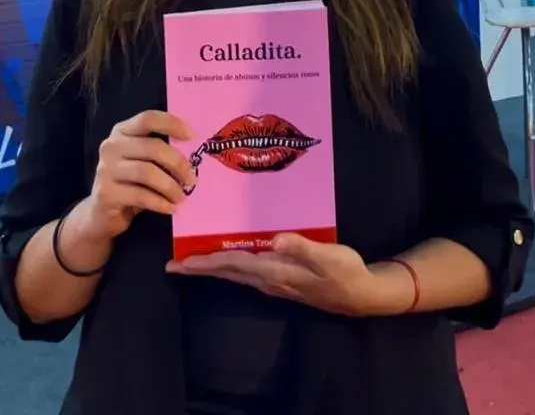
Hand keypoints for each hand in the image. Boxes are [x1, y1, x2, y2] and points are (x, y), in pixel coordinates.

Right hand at [84, 110, 194, 240]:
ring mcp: (106, 169)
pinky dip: (161, 203)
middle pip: (152, 147)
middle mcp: (111, 146)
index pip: (148, 119)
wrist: (100, 214)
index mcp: (122, 131)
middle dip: (178, 163)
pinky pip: (141, 196)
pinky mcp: (106, 193)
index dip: (172, 124)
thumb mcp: (141, 162)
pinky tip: (171, 208)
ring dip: (170, 187)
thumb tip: (192, 154)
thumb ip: (158, 153)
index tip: (192, 136)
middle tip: (192, 179)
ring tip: (181, 197)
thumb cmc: (129, 183)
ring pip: (147, 172)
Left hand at [168, 234, 396, 316]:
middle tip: (173, 265)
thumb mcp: (328, 256)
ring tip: (194, 260)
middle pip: (227, 272)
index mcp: (274, 271)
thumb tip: (274, 240)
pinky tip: (230, 257)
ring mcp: (275, 282)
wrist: (360, 295)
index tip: (179, 262)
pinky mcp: (282, 279)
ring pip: (235, 273)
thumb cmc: (344, 272)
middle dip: (200, 268)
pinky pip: (247, 272)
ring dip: (213, 267)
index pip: (232, 264)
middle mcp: (269, 279)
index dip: (205, 262)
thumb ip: (301, 247)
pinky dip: (231, 265)